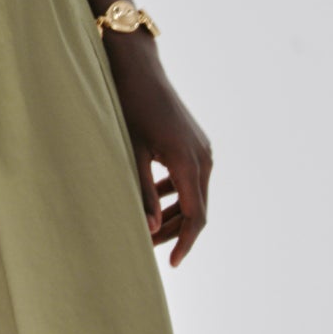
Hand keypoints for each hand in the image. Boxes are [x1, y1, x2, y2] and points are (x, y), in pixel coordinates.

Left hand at [102, 35, 212, 265]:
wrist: (139, 70)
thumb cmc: (129, 108)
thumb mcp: (131, 152)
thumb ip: (142, 192)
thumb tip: (151, 229)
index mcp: (189, 162)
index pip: (196, 215)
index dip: (185, 242)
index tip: (172, 263)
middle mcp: (203, 157)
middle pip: (198, 208)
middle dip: (176, 232)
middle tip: (147, 249)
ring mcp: (202, 149)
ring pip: (196, 195)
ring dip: (176, 215)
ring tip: (148, 232)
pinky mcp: (195, 144)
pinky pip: (192, 179)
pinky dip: (177, 195)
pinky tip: (156, 205)